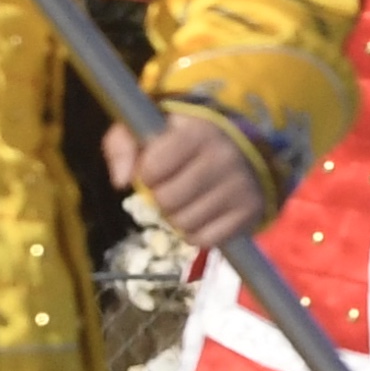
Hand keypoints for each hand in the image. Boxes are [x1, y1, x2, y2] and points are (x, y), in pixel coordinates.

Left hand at [106, 109, 269, 250]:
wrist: (246, 153)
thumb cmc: (188, 142)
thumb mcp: (153, 130)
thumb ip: (123, 145)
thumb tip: (120, 181)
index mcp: (199, 132)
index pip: (152, 168)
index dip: (146, 174)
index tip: (156, 169)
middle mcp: (224, 158)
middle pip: (166, 200)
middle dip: (160, 199)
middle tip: (170, 189)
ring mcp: (240, 187)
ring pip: (184, 223)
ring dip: (176, 218)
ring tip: (186, 202)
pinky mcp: (249, 213)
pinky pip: (204, 240)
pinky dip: (195, 233)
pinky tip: (201, 216)